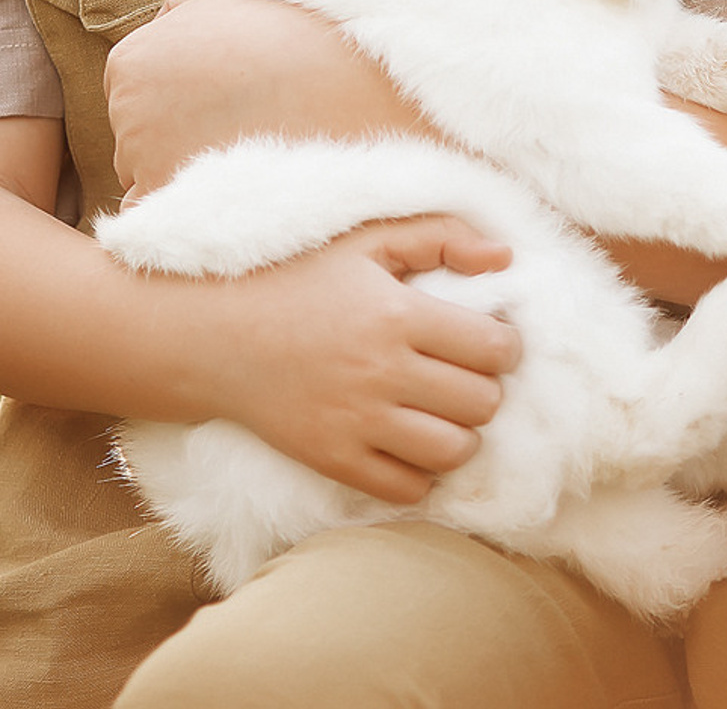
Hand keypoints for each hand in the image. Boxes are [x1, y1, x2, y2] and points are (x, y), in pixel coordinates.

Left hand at [106, 0, 434, 197]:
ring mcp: (148, 166)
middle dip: (175, 135)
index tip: (221, 97)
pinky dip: (192, 214)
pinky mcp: (180, 210)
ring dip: (185, 174)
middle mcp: (126, 116)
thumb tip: (157, 32)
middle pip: (133, 139)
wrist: (357, 87)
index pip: (130, 92)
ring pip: (149, 180)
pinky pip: (164, 223)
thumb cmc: (296, 37)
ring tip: (248, 150)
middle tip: (240, 122)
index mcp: (131, 62)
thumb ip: (178, 13)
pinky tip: (237, 189)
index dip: (176, 97)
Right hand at [196, 216, 519, 501]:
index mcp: (398, 314)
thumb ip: (442, 236)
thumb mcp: (370, 240)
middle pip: (481, 403)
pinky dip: (422, 473)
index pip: (493, 348)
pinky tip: (412, 443)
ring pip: (453, 452)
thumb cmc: (303, 279)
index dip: (505, 346)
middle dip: (486, 390)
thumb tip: (506, 258)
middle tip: (465, 376)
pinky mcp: (332, 460)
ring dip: (462, 434)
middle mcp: (382, 372)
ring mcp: (356, 423)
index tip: (490, 340)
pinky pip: (406, 489)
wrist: (220, 335)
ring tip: (445, 412)